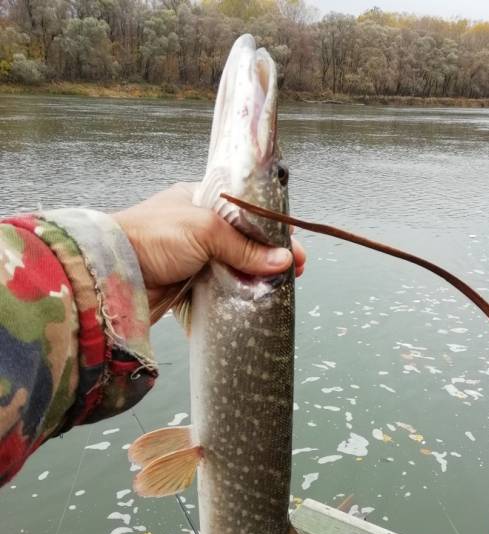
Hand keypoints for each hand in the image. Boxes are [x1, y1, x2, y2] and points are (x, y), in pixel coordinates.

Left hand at [111, 182, 305, 322]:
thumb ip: (244, 247)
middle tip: (294, 272)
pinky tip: (255, 298)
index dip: (274, 230)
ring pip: (235, 266)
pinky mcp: (189, 283)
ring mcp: (195, 256)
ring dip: (257, 277)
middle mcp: (200, 227)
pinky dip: (238, 293)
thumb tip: (282, 261)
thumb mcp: (205, 231)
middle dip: (271, 256)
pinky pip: (221, 287)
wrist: (113, 273)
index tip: (295, 249)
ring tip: (281, 288)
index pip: (248, 212)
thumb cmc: (153, 237)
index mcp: (203, 200)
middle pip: (245, 241)